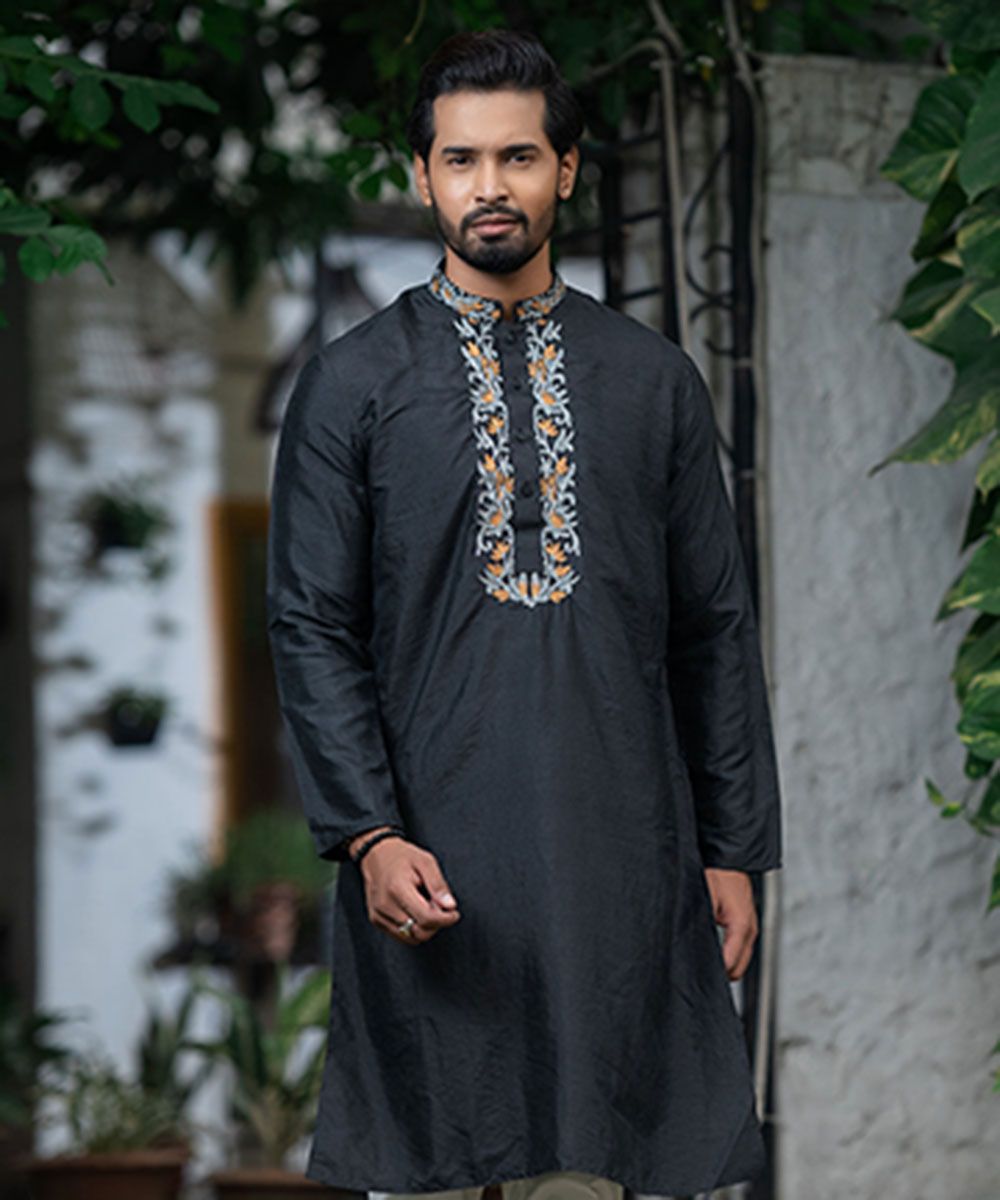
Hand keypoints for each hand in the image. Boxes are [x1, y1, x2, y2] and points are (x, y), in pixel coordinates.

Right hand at [351, 829, 460, 944]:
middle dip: (436, 924)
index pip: (426, 918)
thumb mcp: (426, 861)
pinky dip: (413, 928)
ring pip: (412, 938)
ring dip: (425, 927)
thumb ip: (438, 885)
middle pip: (420, 932)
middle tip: (437, 905)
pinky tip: (413, 911)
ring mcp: (378, 914)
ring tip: (424, 905)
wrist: (377, 855)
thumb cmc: (403, 857)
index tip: (454, 913)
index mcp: (397, 888)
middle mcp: (385, 905)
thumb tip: (450, 906)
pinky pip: (402, 936)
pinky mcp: (377, 920)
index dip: (445, 919)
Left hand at [703, 868, 756, 980]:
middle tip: (695, 971)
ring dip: (723, 965)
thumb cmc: (717, 875)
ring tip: (701, 962)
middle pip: (737, 970)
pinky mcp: (745, 927)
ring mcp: (750, 929)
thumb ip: (700, 924)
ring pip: (739, 962)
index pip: (730, 964)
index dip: (712, 973)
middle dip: (719, 973)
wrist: (729, 859)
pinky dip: (727, 956)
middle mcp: (750, 930)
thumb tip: (688, 944)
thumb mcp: (705, 899)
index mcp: (741, 926)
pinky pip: (738, 951)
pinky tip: (711, 953)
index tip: (694, 976)